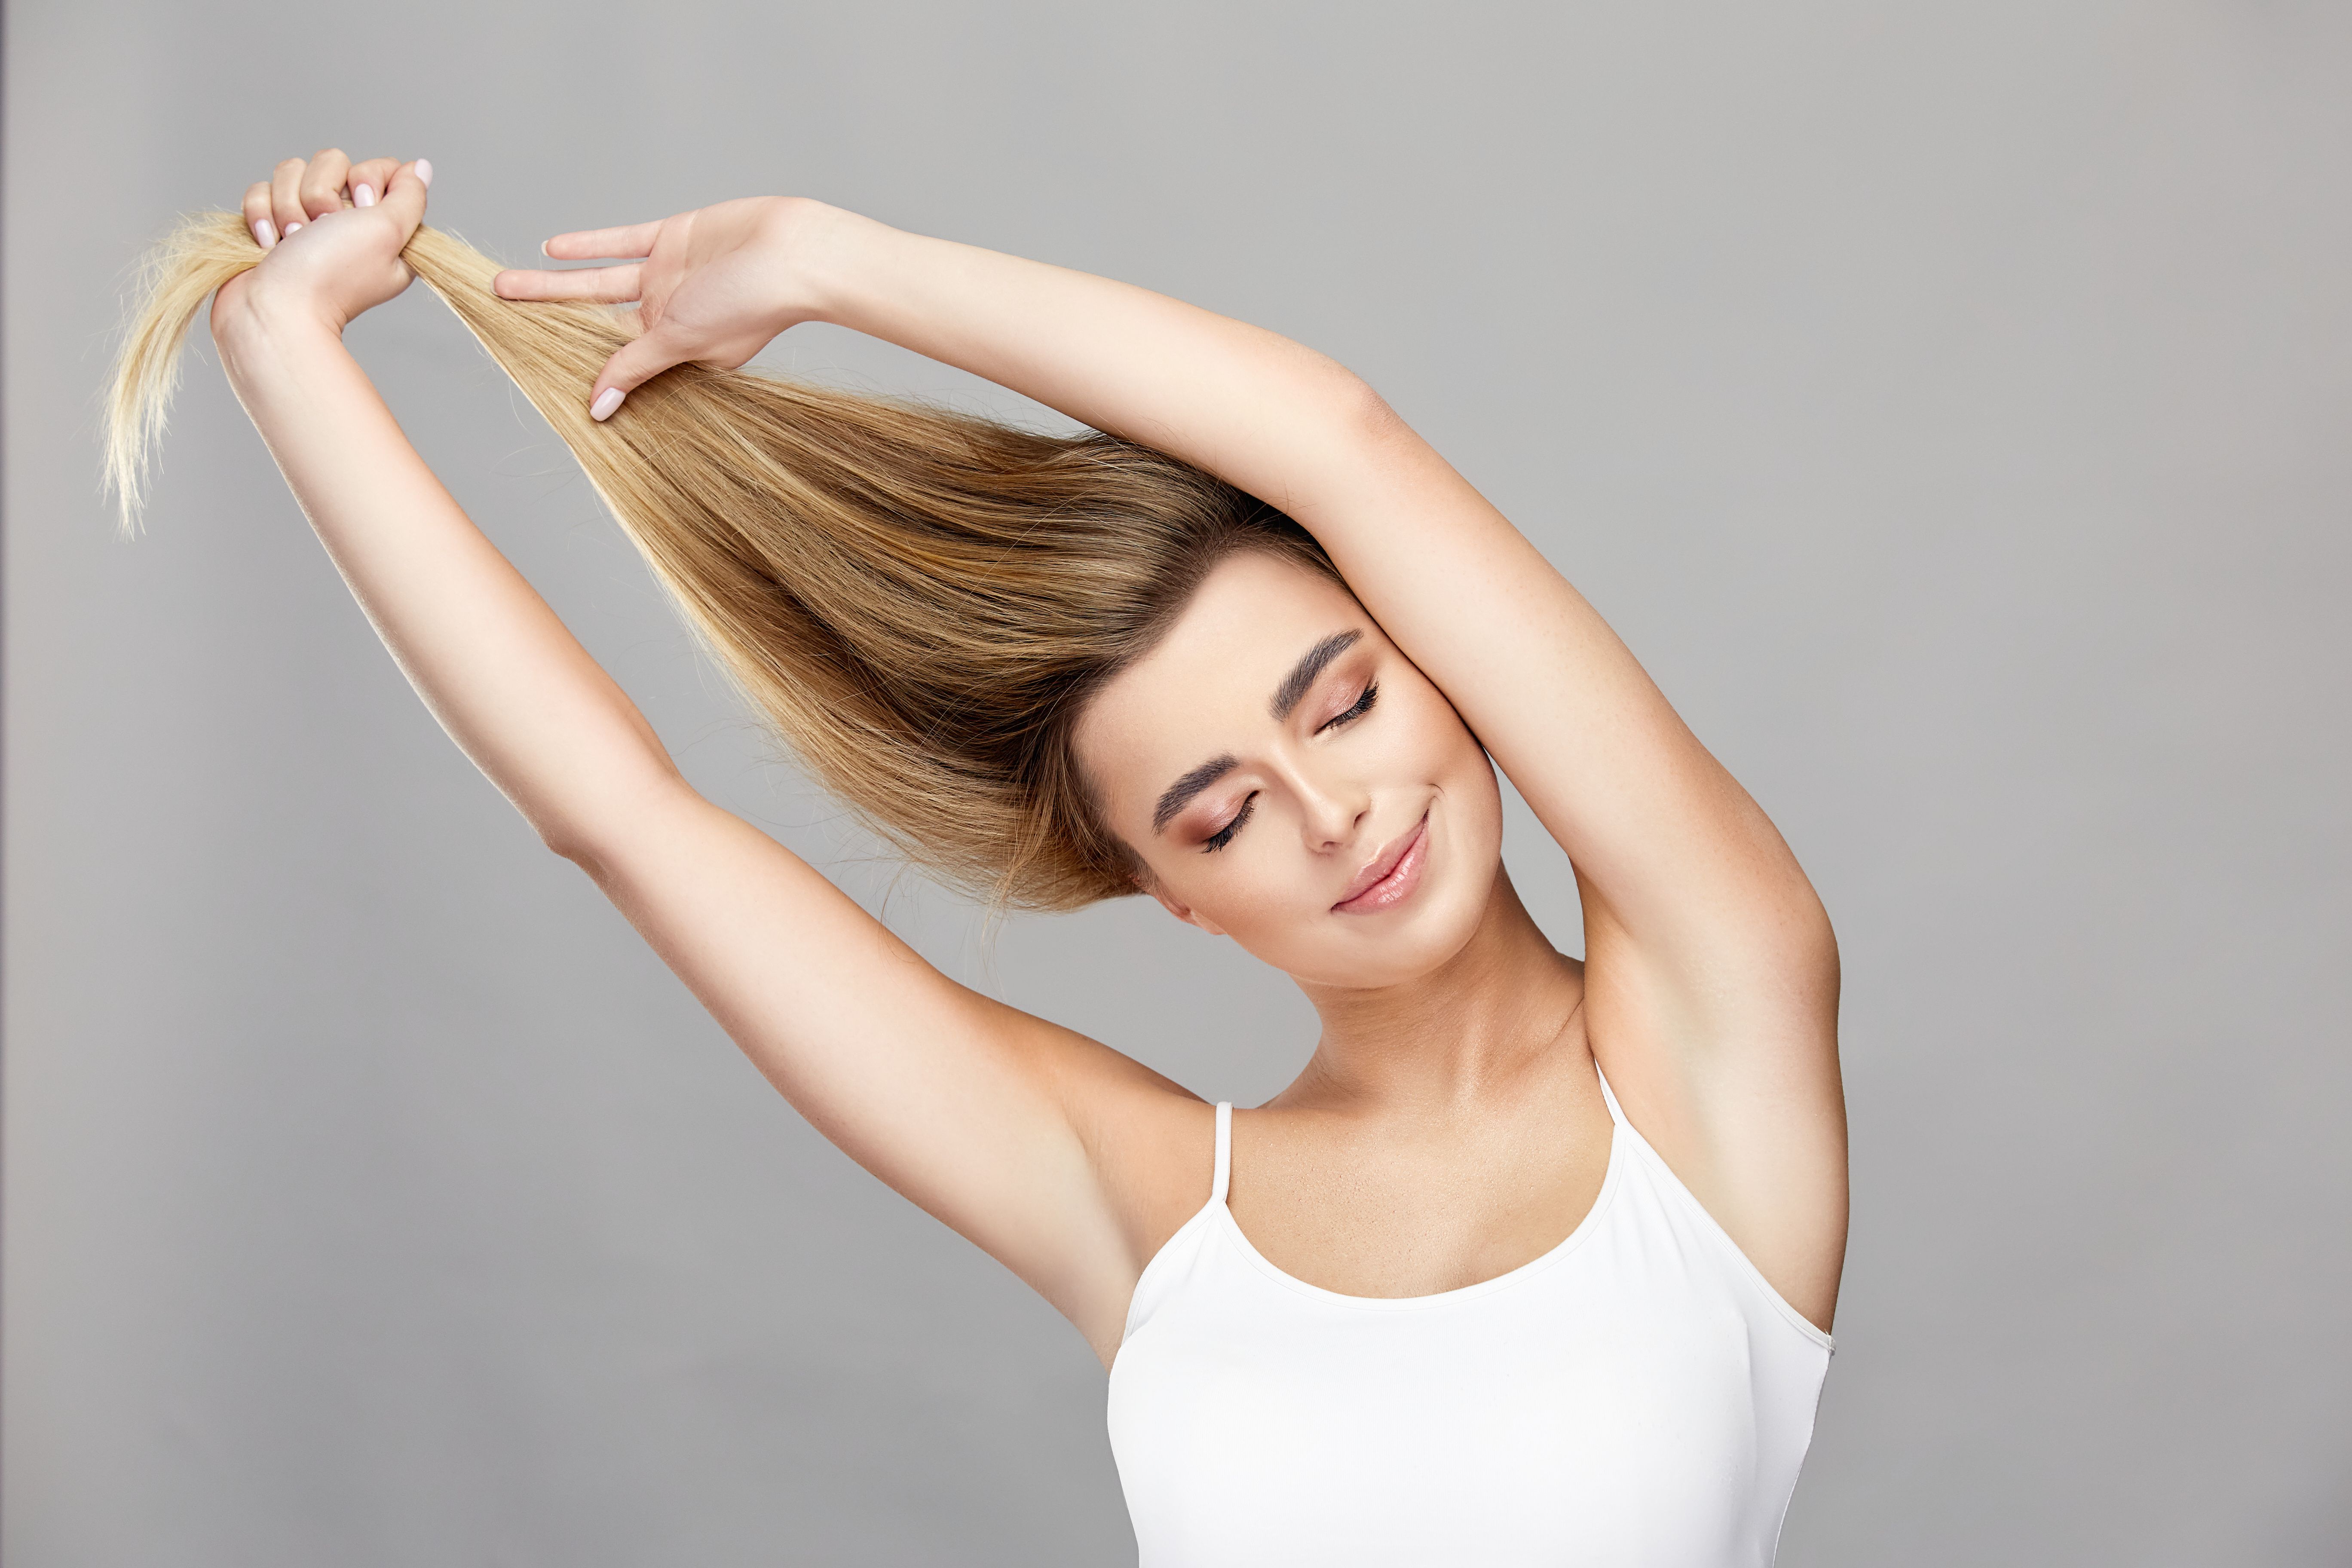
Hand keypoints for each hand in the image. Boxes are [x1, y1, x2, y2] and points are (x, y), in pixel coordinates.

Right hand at [211, 149, 432, 340]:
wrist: (274, 308)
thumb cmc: (331, 274)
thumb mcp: (388, 230)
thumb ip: (409, 196)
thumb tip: (421, 167)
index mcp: (382, 225)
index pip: (377, 167)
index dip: (364, 179)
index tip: (362, 209)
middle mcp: (346, 221)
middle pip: (331, 162)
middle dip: (320, 194)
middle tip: (321, 231)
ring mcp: (305, 221)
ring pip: (292, 171)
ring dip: (288, 206)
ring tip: (293, 242)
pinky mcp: (270, 223)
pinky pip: (261, 189)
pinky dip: (261, 215)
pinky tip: (269, 245)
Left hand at [491, 196, 837, 420]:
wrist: (796, 252)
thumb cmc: (753, 306)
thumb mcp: (683, 341)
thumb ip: (635, 368)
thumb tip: (598, 410)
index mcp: (675, 349)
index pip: (613, 359)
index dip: (573, 363)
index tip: (527, 367)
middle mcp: (668, 314)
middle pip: (593, 318)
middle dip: (546, 317)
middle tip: (498, 313)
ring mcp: (670, 275)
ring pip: (597, 280)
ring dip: (553, 282)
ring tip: (506, 283)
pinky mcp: (674, 237)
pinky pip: (621, 241)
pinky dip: (588, 244)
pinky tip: (552, 247)